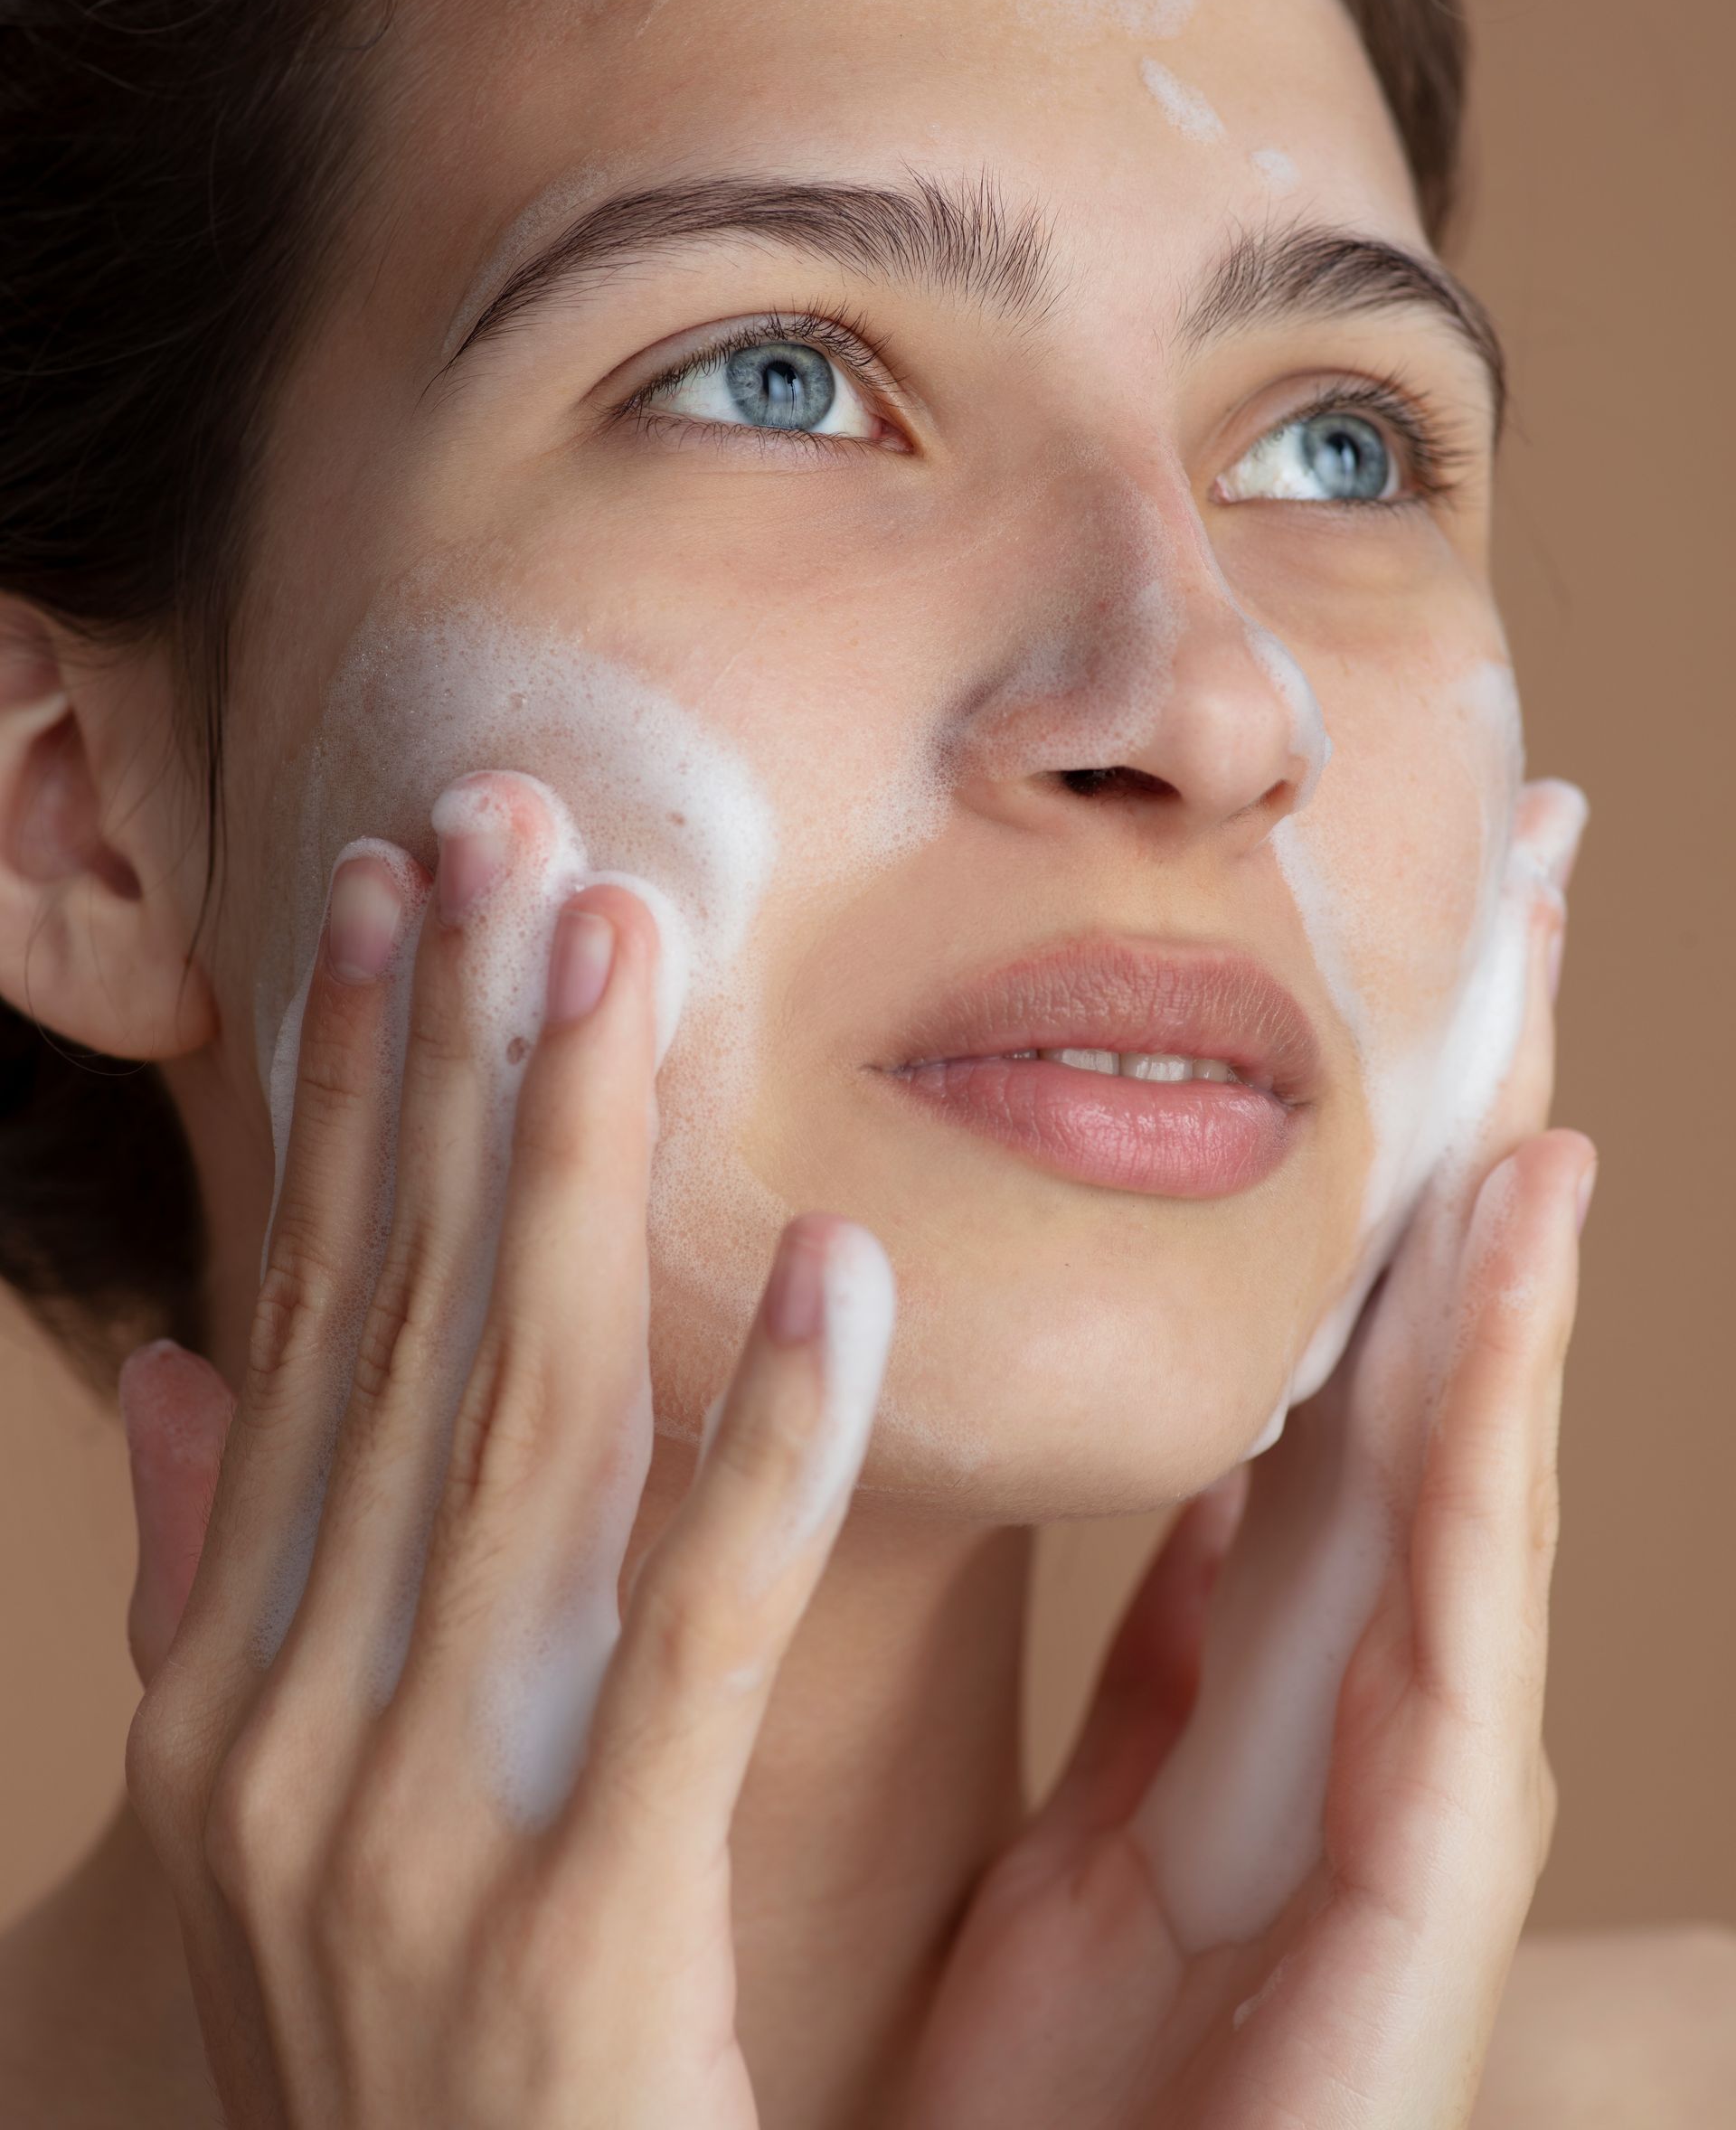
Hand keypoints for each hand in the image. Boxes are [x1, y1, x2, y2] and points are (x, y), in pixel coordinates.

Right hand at [119, 773, 893, 2128]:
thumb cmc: (413, 2074)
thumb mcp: (286, 1829)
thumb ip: (235, 1592)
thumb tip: (170, 1376)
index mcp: (240, 1692)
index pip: (313, 1327)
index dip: (353, 1096)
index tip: (395, 895)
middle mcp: (290, 1738)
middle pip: (406, 1326)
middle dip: (457, 1056)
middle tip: (510, 825)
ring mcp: (417, 1841)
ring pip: (522, 1429)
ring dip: (578, 1169)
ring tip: (630, 952)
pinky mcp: (582, 1945)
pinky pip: (692, 1645)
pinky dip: (765, 1447)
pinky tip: (840, 1273)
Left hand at [903, 782, 1591, 2128]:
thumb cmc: (1016, 2089)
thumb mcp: (1063, 1802)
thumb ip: (1093, 1609)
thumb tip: (1084, 1397)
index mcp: (1240, 1665)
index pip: (1314, 1353)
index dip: (1363, 1147)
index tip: (1387, 940)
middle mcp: (1337, 1696)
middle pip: (1411, 1354)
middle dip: (1471, 1113)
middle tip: (1528, 865)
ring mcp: (1389, 1797)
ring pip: (1458, 1449)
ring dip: (1501, 1228)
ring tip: (1536, 1001)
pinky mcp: (1405, 1916)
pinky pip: (1441, 1625)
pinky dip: (1479, 1429)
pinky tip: (1505, 1246)